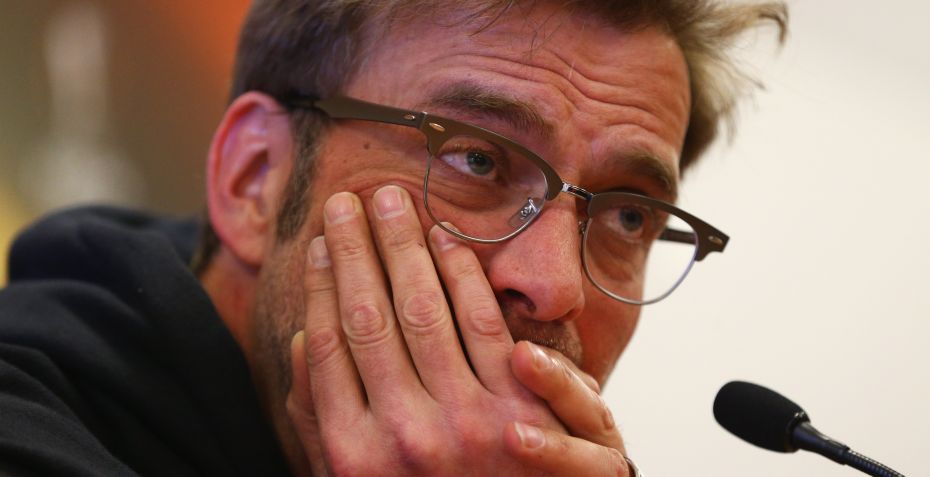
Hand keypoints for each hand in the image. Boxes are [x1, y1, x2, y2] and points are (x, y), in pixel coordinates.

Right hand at [286, 186, 632, 475]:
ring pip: (423, 309)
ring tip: (390, 199)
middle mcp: (401, 434)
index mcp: (351, 454)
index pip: (327, 347)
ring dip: (404, 246)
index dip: (323, 285)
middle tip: (346, 199)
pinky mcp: (517, 407)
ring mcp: (463, 421)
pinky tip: (445, 237)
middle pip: (369, 317)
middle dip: (356, 249)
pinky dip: (462, 274)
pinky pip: (484, 324)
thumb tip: (302, 342)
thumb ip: (319, 424)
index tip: (322, 242)